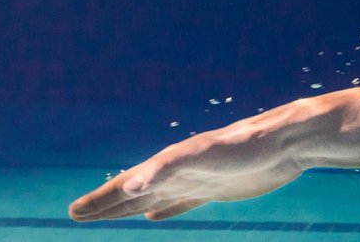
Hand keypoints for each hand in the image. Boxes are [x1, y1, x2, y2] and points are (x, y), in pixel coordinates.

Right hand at [68, 113, 308, 221]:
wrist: (286, 142)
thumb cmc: (247, 147)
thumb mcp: (203, 156)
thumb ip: (166, 170)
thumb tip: (130, 187)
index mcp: (170, 164)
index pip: (126, 186)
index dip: (101, 200)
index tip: (73, 211)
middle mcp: (179, 172)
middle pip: (134, 193)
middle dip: (105, 205)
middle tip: (76, 214)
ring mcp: (198, 180)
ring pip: (154, 197)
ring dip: (130, 207)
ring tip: (108, 215)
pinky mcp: (218, 189)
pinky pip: (183, 202)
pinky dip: (167, 210)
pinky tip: (156, 216)